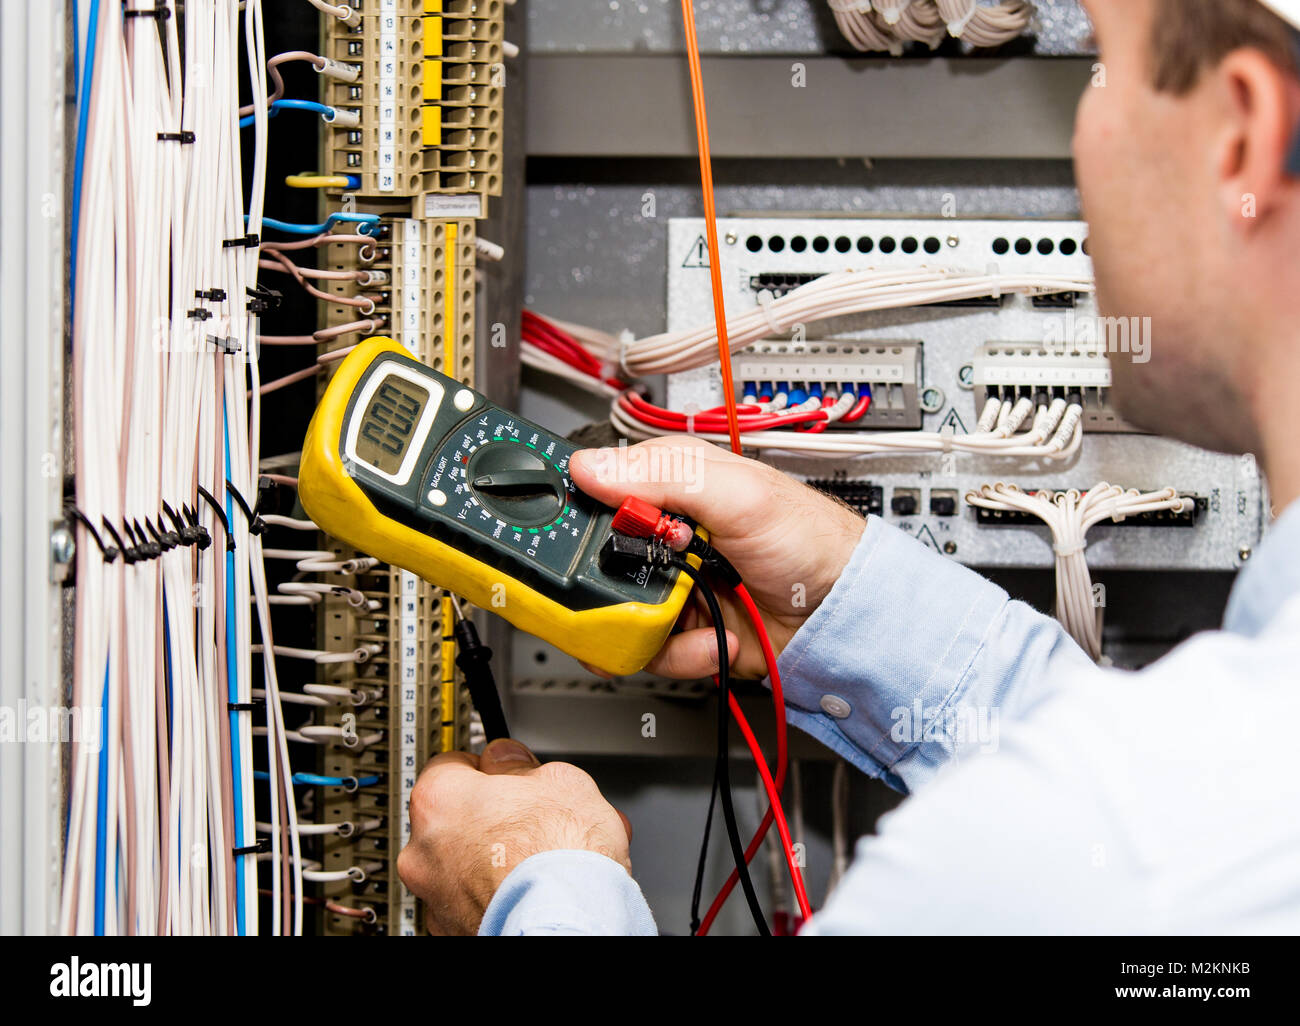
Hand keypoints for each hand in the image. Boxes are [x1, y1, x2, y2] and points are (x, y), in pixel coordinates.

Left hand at [396, 738, 632, 934]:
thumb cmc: (560, 857)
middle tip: (531, 819)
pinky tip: (531, 889)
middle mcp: (423, 849)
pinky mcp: (452, 929)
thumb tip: (510, 761)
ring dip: (492, 858)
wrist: (568, 921)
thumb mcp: (558, 781)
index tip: (507, 772)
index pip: (450, 765)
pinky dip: (495, 893)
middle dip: (490, 817)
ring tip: (541, 860)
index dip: (487, 768)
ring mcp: (434, 894)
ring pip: (460, 863)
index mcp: (439, 799)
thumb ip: (521, 765)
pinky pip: (471, 899)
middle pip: (453, 818)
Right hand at [569, 436, 864, 678]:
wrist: (844, 615)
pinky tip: (714, 640)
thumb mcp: (740, 494)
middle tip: (638, 595)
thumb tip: (591, 466)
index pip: (598, 494)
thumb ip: (666, 476)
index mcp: (670, 486)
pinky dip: (678, 655)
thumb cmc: (810, 540)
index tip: (579, 543)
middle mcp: (663, 536)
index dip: (579, 519)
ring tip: (694, 621)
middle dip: (611, 591)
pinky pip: (647, 652)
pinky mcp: (682, 629)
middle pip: (594, 564)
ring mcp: (671, 585)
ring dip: (651, 630)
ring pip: (614, 615)